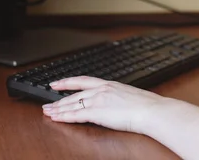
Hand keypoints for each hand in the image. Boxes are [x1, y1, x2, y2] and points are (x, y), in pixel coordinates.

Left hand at [42, 76, 166, 133]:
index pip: (83, 81)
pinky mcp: (97, 112)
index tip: (57, 83)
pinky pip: (75, 115)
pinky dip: (63, 117)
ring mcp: (98, 100)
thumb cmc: (147, 106)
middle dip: (58, 99)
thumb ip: (120, 98)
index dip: (68, 82)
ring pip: (72, 104)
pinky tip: (56, 118)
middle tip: (47, 103)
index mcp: (110, 84)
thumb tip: (118, 103)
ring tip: (47, 112)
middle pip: (74, 95)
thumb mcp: (130, 96)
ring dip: (58, 108)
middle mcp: (102, 90)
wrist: (151, 110)